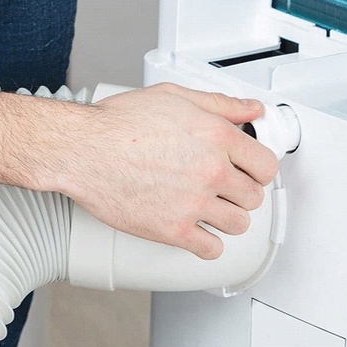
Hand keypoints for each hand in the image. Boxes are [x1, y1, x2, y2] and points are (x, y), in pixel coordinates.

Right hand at [0, 83, 279, 259]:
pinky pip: (210, 249)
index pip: (265, 165)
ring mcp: (193, 203)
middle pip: (253, 197)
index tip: (247, 173)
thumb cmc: (115, 123)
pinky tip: (197, 235)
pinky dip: (207, 245)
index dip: (257, 170)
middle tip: (223, 191)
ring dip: (227, 219)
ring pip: (237, 224)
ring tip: (210, 212)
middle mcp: (211, 170)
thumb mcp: (172, 96)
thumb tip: (252, 110)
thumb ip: (218, 103)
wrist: (81, 150)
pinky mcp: (172, 229)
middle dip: (240, 194)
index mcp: (216, 136)